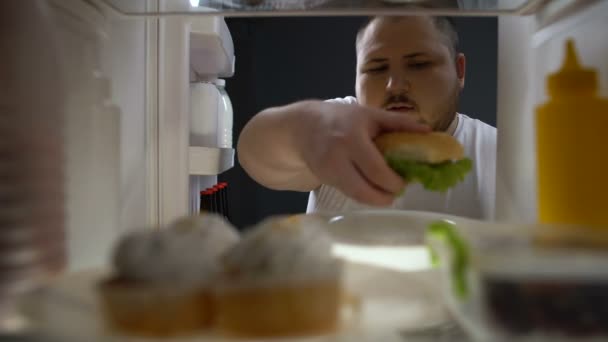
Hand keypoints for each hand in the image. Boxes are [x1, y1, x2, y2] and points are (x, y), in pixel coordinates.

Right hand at [294, 101, 429, 205]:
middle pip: (364, 190)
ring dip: (375, 199)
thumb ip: (398, 123)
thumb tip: (428, 131)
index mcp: (352, 139)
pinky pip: (348, 193)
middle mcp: (338, 158)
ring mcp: (329, 172)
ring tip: (386, 193)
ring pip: (356, 196)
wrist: (303, 127)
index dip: (393, 182)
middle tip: (397, 192)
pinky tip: (372, 188)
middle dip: (385, 196)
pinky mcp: (325, 181)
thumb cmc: (341, 118)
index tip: (405, 182)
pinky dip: (363, 194)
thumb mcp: (369, 115)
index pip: (376, 170)